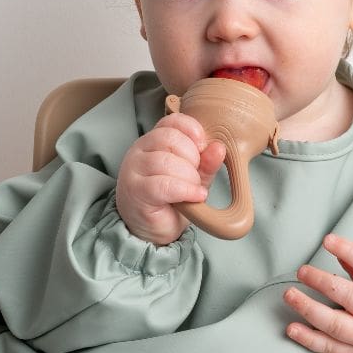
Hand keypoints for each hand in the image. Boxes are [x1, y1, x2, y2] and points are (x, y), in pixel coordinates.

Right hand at [115, 113, 225, 245]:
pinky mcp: (136, 191)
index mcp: (154, 140)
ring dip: (189, 177)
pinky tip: (194, 196)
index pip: (172, 121)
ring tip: (194, 189)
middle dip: (192, 157)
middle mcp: (140, 150)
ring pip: (166, 162)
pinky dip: (185, 190)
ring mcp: (134, 170)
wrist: (153, 231)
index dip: (192, 130)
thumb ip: (205, 162)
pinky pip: (163, 184)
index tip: (203, 146)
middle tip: (196, 175)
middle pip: (170, 139)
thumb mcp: (194, 177)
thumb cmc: (171, 199)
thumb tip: (219, 147)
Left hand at [284, 234, 352, 352]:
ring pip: (337, 326)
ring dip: (310, 310)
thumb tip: (334, 245)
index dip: (350, 252)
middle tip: (302, 271)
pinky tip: (292, 328)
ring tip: (290, 295)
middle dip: (324, 283)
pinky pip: (330, 348)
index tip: (328, 240)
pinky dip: (309, 339)